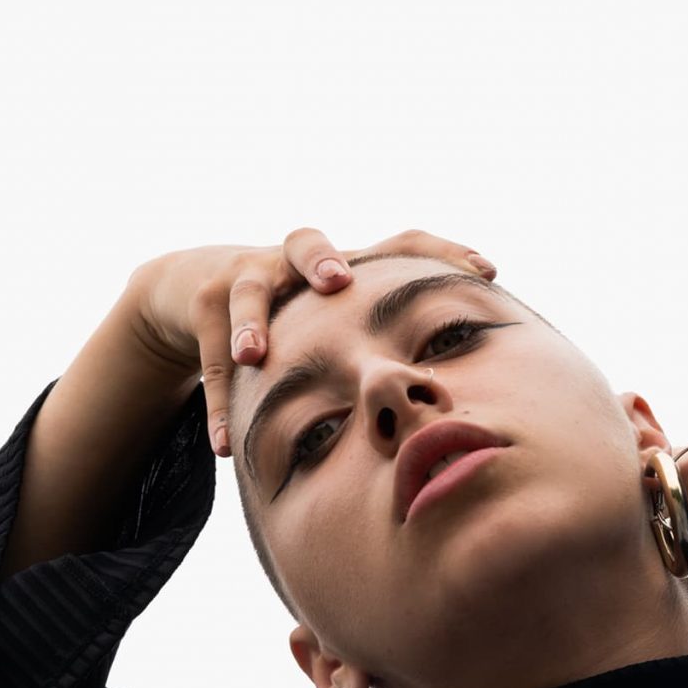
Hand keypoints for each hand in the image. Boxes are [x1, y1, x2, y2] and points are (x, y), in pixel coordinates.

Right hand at [125, 227, 496, 457]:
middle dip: (322, 261)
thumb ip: (390, 336)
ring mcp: (242, 276)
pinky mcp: (201, 311)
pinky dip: (218, 406)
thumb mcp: (342, 312)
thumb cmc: (297, 310)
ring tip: (255, 356)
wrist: (200, 285)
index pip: (400, 241)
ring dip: (250, 323)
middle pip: (305, 241)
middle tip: (338, 282)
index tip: (488, 271)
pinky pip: (210, 364)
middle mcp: (290, 259)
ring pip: (244, 291)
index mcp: (342, 261)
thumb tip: (468, 391)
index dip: (444, 251)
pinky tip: (225, 446)